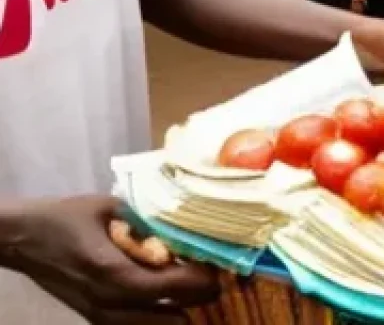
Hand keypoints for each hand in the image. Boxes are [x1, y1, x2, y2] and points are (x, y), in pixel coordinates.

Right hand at [2, 196, 217, 322]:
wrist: (26, 240)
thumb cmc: (69, 218)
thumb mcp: (110, 207)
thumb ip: (145, 219)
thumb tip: (183, 219)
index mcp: (111, 271)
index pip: (166, 286)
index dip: (197, 280)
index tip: (218, 266)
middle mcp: (107, 302)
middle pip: (167, 317)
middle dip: (196, 298)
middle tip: (215, 277)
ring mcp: (99, 315)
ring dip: (180, 312)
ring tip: (199, 289)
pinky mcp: (94, 319)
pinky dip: (158, 317)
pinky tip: (173, 302)